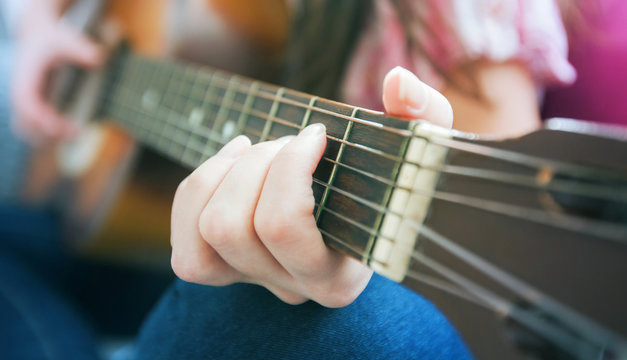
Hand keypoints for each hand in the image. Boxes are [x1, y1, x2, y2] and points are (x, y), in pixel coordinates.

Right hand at [12, 0, 103, 142]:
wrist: (37, 35)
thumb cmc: (51, 38)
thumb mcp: (65, 39)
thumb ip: (80, 48)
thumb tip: (98, 58)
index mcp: (25, 78)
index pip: (27, 104)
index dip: (41, 118)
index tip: (60, 128)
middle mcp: (20, 92)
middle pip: (24, 123)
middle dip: (47, 133)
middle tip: (76, 133)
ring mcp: (23, 100)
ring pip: (24, 129)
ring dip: (46, 138)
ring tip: (75, 134)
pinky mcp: (30, 104)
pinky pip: (31, 126)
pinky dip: (45, 134)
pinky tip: (68, 131)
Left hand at [170, 67, 452, 306]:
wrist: (359, 208)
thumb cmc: (386, 183)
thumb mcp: (417, 148)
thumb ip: (424, 116)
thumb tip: (397, 82)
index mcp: (339, 274)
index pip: (285, 228)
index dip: (287, 168)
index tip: (316, 134)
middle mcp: (293, 288)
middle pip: (234, 228)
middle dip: (257, 165)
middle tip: (289, 142)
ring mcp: (254, 281)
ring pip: (205, 232)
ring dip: (226, 173)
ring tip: (260, 149)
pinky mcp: (225, 270)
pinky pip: (185, 242)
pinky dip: (199, 189)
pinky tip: (233, 160)